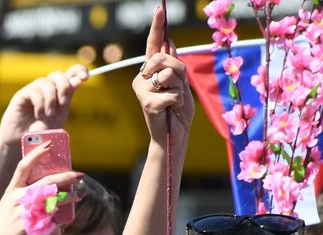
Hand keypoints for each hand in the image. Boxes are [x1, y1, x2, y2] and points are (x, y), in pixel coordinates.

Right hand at [0, 65, 89, 146]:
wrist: (25, 143)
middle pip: (58, 74)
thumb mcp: (60, 115)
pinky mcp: (22, 95)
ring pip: (46, 82)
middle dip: (64, 86)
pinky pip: (35, 91)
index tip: (86, 78)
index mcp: (59, 92)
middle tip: (63, 103)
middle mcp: (47, 88)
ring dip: (50, 99)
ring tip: (48, 115)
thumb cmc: (42, 131)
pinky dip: (40, 103)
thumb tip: (78, 81)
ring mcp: (34, 90)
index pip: (71, 73)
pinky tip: (39, 115)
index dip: (79, 70)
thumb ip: (68, 97)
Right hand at [0, 146, 82, 234]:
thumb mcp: (8, 206)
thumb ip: (24, 197)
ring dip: (69, 196)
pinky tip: (66, 220)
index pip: (24, 166)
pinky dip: (60, 219)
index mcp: (11, 190)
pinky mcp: (30, 225)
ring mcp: (24, 211)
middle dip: (66, 177)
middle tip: (78, 174)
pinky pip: (51, 219)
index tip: (49, 145)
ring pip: (54, 199)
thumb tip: (49, 193)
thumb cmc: (2, 226)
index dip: (36, 154)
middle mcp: (18, 197)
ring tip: (79, 195)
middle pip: (47, 181)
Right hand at [134, 6, 193, 142]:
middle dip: (178, 69)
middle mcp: (141, 78)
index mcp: (151, 71)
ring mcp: (141, 90)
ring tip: (173, 101)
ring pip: (168, 74)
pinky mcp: (146, 103)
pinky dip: (177, 101)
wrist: (174, 135)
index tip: (160, 9)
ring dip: (179, 87)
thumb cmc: (178, 110)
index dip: (157, 27)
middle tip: (177, 89)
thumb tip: (169, 41)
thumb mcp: (181, 82)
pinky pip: (171, 92)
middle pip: (163, 57)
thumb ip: (173, 64)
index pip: (154, 45)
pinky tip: (170, 110)